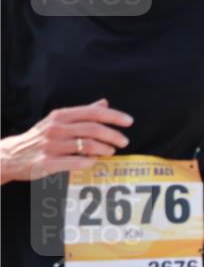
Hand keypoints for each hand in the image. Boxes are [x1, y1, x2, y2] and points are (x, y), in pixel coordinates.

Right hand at [0, 99, 130, 183]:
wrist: (12, 155)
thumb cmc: (41, 137)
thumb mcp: (58, 120)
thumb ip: (82, 113)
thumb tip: (104, 103)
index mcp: (60, 116)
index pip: (92, 113)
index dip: (113, 116)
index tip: (129, 121)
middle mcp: (56, 129)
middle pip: (93, 129)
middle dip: (113, 135)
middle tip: (124, 142)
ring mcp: (51, 146)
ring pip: (87, 146)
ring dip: (104, 149)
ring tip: (111, 152)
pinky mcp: (48, 163)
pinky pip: (76, 163)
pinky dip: (89, 162)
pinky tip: (94, 162)